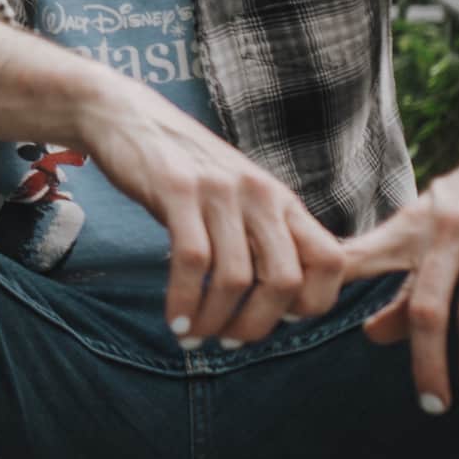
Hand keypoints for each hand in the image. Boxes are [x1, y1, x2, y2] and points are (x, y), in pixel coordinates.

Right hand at [86, 86, 349, 348]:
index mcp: (281, 201)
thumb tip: (278, 298)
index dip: (314, 303)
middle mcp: (260, 195)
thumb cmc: (182, 168)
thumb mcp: (236, 196)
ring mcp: (221, 191)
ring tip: (194, 337)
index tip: (278, 321)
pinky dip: (184, 302)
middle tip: (230, 342)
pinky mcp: (178, 190)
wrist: (127, 116)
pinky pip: (191, 261)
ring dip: (215, 320)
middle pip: (286, 279)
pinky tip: (175, 321)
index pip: (331, 261)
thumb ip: (260, 235)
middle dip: (258, 324)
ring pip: (236, 278)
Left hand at [336, 130, 458, 413]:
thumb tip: (372, 336)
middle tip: (433, 406)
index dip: (322, 288)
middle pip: (425, 310)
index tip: (290, 321)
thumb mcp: (429, 230)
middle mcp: (445, 232)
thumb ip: (401, 283)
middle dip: (428, 365)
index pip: (355, 260)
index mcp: (408, 229)